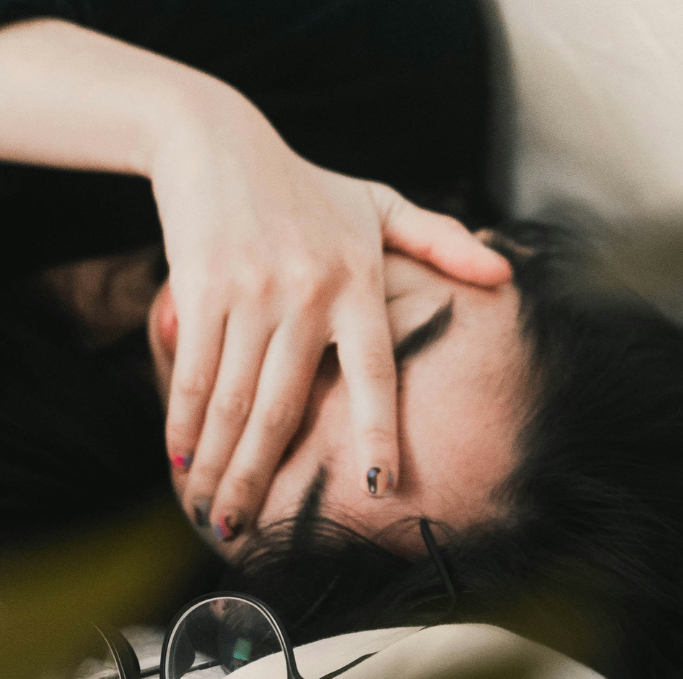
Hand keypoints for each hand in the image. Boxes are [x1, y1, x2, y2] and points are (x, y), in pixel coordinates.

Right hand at [150, 94, 510, 540]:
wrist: (217, 141)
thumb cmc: (304, 184)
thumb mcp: (378, 202)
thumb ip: (438, 240)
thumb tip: (504, 277)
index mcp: (357, 281)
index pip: (374, 373)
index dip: (374, 433)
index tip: (375, 488)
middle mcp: (308, 292)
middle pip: (284, 407)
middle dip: (258, 479)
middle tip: (241, 533)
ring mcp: (252, 291)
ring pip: (235, 400)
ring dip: (217, 465)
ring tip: (208, 512)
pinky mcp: (202, 286)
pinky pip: (195, 371)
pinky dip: (183, 421)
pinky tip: (178, 458)